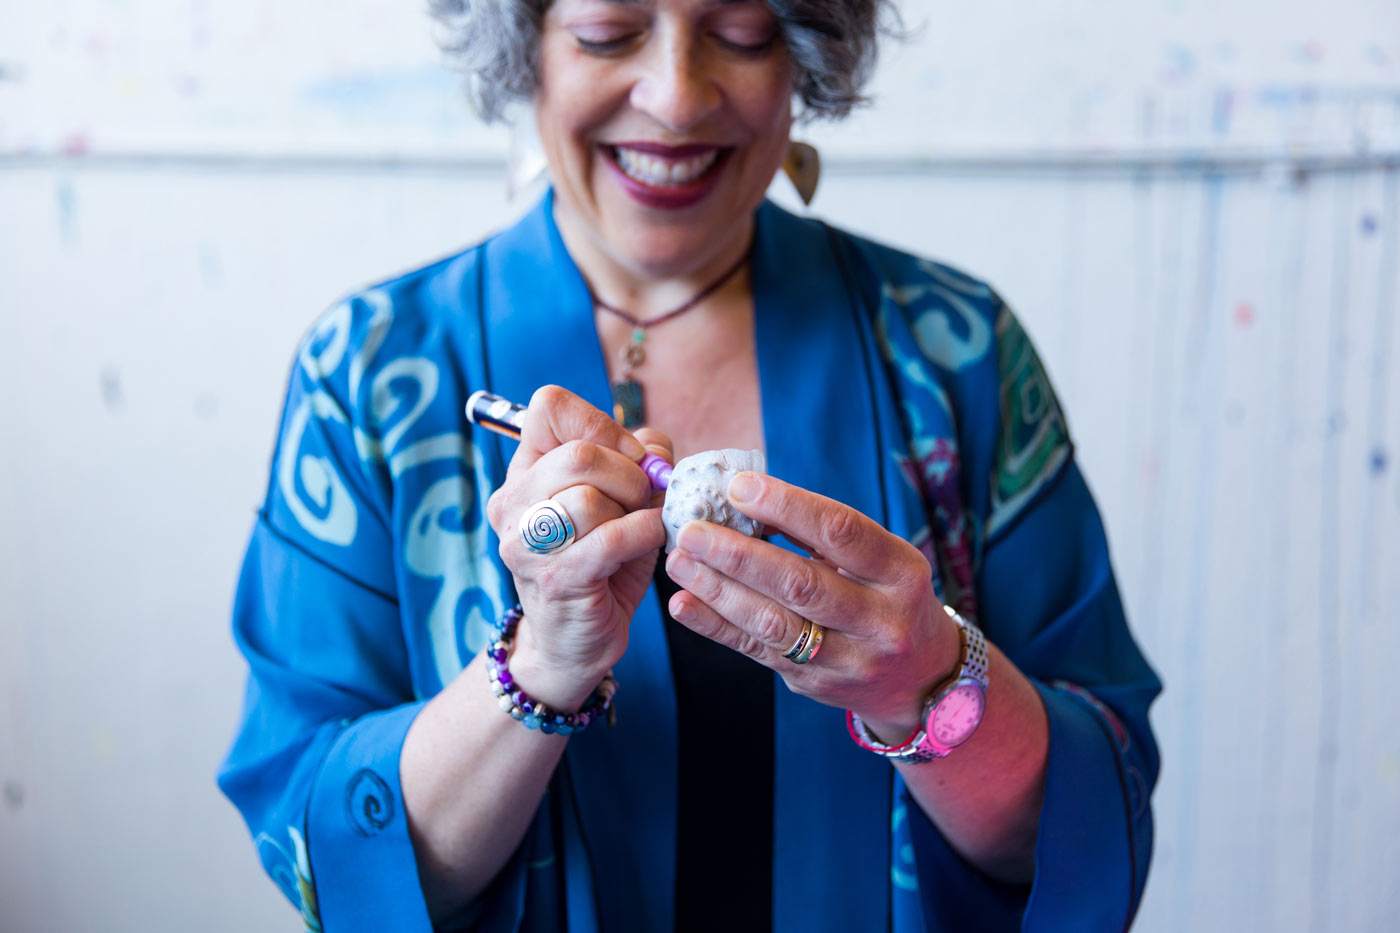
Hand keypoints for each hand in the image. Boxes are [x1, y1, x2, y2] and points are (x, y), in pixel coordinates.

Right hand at [486, 386, 671, 704]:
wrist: (573, 644)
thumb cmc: (601, 565)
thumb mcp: (619, 503)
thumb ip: (637, 462)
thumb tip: (656, 447)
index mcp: (525, 471)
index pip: (548, 407)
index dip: (601, 422)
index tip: (628, 455)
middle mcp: (514, 501)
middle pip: (576, 453)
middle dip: (628, 470)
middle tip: (643, 496)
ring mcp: (527, 543)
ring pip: (590, 495)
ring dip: (636, 507)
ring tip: (643, 524)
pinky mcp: (555, 579)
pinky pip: (611, 538)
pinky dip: (645, 533)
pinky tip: (651, 541)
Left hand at [663, 470, 960, 733]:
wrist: (920, 679)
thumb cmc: (887, 598)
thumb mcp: (880, 561)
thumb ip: (823, 535)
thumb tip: (746, 498)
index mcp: (901, 572)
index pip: (842, 532)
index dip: (787, 506)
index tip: (739, 487)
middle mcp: (880, 620)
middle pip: (801, 582)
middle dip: (739, 554)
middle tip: (692, 530)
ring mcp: (848, 659)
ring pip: (773, 622)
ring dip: (718, 589)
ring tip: (679, 562)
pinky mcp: (814, 683)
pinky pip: (757, 652)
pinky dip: (715, 627)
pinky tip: (683, 605)